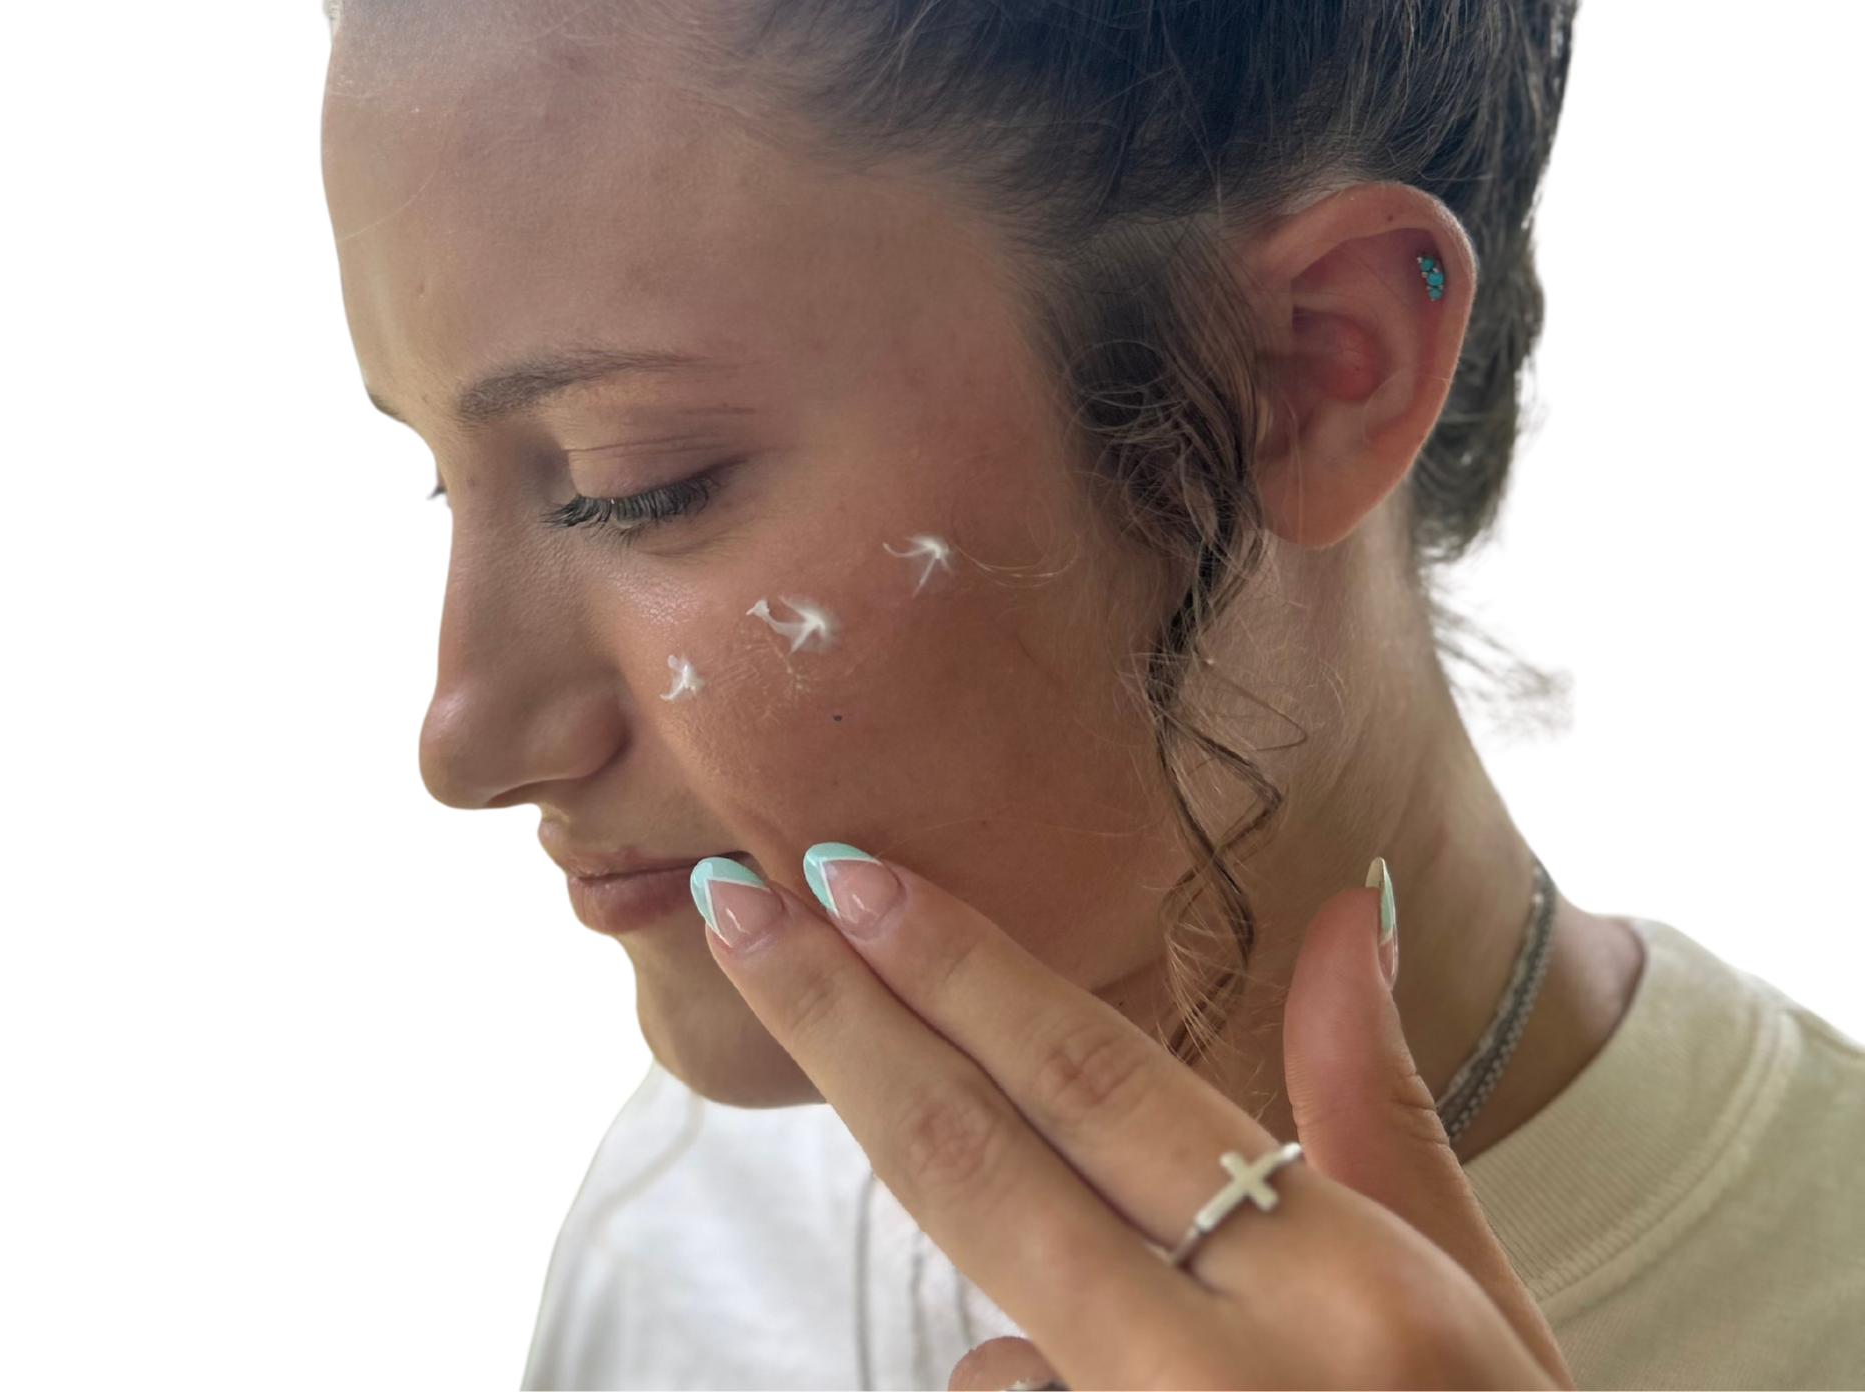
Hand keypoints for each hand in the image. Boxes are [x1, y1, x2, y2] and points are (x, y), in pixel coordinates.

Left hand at [691, 847, 1569, 1389]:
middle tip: (737, 904)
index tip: (843, 870)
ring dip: (1024, 1325)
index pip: (1101, 1086)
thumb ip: (1383, 1113)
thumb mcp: (1473, 1305)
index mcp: (1350, 1291)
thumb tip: (1347, 907)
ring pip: (984, 1346)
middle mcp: (1230, 1385)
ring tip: (1155, 1367)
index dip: (958, 968)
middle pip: (975, 1165)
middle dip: (839, 1019)